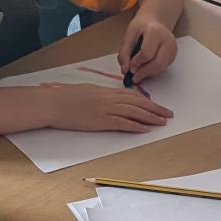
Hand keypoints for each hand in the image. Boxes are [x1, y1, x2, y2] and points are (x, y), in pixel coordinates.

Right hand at [40, 82, 173, 133]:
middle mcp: (108, 98)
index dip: (147, 100)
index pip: (132, 95)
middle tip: (168, 114)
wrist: (52, 103)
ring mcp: (104, 109)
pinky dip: (135, 126)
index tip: (157, 105)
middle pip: (138, 103)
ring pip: (134, 112)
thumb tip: (109, 100)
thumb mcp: (86, 92)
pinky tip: (145, 129)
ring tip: (162, 122)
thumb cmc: (64, 98)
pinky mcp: (99, 121)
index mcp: (105, 91)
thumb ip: (100, 96)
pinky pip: (122, 123)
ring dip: (150, 117)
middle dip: (155, 109)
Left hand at [118, 15, 176, 81]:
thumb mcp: (128, 35)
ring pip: (161, 68)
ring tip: (138, 73)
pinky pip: (163, 67)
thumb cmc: (141, 27)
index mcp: (155, 32)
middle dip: (144, 72)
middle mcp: (167, 40)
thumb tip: (125, 70)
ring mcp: (172, 48)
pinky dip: (153, 71)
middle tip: (134, 77)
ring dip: (148, 73)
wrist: (154, 21)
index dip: (137, 63)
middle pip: (157, 63)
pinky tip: (146, 68)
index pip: (147, 53)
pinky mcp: (173, 55)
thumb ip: (124, 53)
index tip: (130, 68)